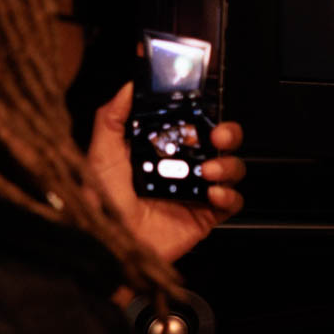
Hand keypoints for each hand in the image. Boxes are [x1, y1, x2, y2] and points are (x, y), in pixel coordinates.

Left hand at [85, 82, 245, 265]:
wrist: (110, 246)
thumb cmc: (102, 203)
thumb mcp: (101, 154)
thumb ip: (112, 117)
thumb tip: (129, 87)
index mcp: (161, 148)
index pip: (192, 121)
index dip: (203, 110)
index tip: (204, 101)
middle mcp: (182, 167)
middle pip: (220, 141)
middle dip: (227, 132)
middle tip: (218, 134)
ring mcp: (196, 191)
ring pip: (232, 168)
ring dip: (228, 164)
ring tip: (210, 170)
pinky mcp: (206, 216)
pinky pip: (232, 201)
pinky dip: (229, 195)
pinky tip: (213, 194)